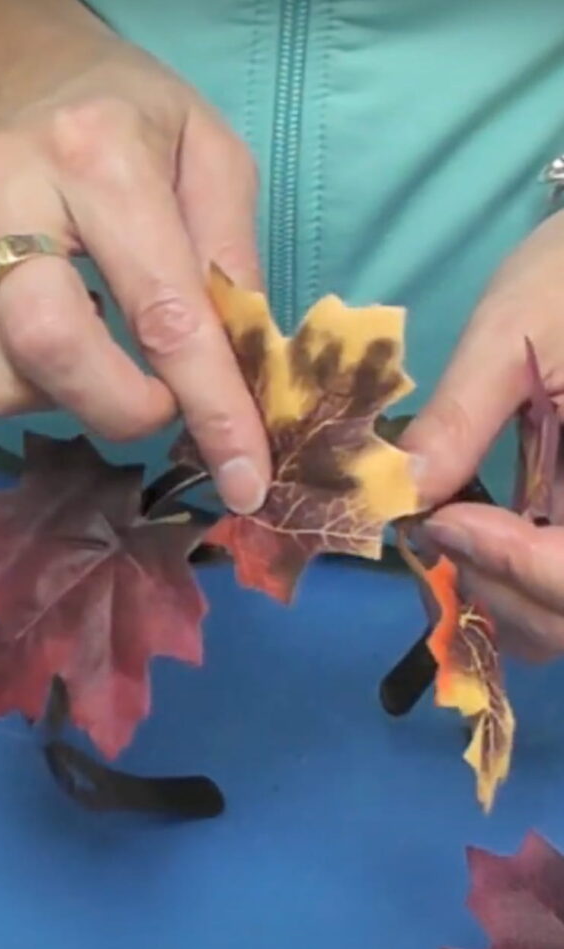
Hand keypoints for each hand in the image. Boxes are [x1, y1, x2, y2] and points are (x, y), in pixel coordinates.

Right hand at [0, 3, 269, 513]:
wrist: (5, 72)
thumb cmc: (127, 115)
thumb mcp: (210, 153)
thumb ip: (232, 256)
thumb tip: (242, 366)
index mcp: (100, 158)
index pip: (163, 312)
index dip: (210, 407)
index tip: (244, 477)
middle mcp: (8, 193)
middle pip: (52, 350)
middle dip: (123, 411)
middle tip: (162, 404)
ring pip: (3, 383)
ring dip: (75, 399)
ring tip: (107, 351)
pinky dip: (34, 380)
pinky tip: (62, 330)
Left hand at [401, 211, 563, 660]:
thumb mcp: (509, 336)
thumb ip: (460, 421)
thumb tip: (400, 497)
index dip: (510, 564)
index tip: (446, 520)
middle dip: (496, 587)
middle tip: (439, 532)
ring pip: (558, 612)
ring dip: (500, 592)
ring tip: (451, 535)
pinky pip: (554, 580)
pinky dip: (511, 578)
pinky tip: (472, 536)